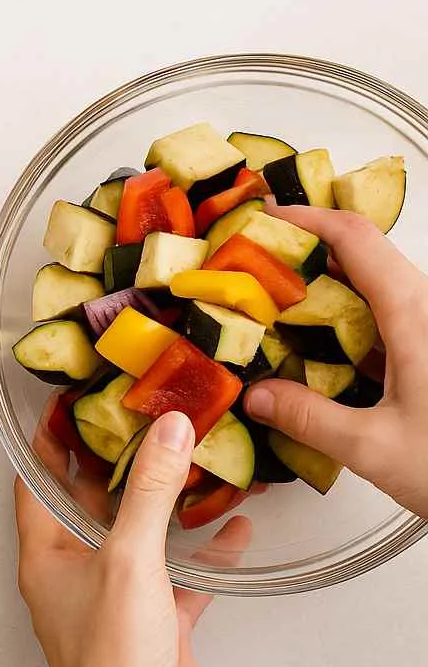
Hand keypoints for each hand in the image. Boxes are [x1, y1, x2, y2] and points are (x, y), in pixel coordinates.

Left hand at [16, 408, 241, 666]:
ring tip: (186, 461)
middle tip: (138, 421)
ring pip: (136, 538)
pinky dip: (203, 554)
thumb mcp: (129, 560)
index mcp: (43, 555)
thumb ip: (149, 491)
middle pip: (88, 505)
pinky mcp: (152, 624)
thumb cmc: (109, 662)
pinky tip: (233, 532)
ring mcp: (113, 599)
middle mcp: (72, 573)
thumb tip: (166, 429)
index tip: (71, 403)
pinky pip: (178, 577)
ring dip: (162, 505)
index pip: (36, 483)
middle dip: (114, 465)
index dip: (50, 442)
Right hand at [245, 205, 427, 516]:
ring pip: (373, 291)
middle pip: (364, 257)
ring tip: (275, 311)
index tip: (267, 218)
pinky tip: (314, 353)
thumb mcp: (375, 448)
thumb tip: (256, 397)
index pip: (357, 240)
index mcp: (415, 318)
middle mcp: (427, 315)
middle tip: (257, 270)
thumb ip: (309, 418)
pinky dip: (342, 326)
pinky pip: (382, 324)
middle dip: (307, 254)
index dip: (309, 218)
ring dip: (324, 292)